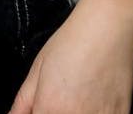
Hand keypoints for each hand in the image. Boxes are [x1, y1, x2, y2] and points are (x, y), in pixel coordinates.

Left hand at [9, 0, 132, 113]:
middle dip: (53, 111)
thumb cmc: (73, 43)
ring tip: (78, 96)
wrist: (110, 27)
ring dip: (76, 112)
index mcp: (50, 109)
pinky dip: (96, 112)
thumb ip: (22, 102)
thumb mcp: (37, 70)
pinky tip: (94, 99)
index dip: (38, 112)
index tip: (40, 107)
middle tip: (61, 97)